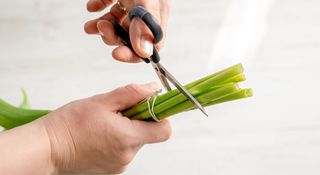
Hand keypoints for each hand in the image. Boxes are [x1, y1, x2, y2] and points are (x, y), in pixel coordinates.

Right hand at [42, 83, 170, 173]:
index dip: (161, 115)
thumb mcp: (102, 101)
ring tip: (104, 124)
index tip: (150, 105)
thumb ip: (131, 94)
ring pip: (135, 142)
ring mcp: (120, 165)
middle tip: (117, 112)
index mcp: (127, 137)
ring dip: (126, 130)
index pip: (164, 130)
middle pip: (148, 134)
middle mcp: (127, 155)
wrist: (47, 149)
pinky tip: (100, 135)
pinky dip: (118, 140)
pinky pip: (124, 151)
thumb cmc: (70, 124)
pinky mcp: (112, 169)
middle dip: (138, 120)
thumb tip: (153, 89)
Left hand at [84, 0, 169, 62]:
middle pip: (130, 37)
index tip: (117, 54)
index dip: (133, 54)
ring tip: (92, 24)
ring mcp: (130, 3)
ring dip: (103, 27)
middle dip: (113, 37)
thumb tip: (144, 53)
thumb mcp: (146, 0)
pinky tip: (93, 7)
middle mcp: (143, 12)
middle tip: (102, 29)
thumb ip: (144, 25)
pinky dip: (98, 8)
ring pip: (117, 23)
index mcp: (155, 16)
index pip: (148, 46)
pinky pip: (107, 5)